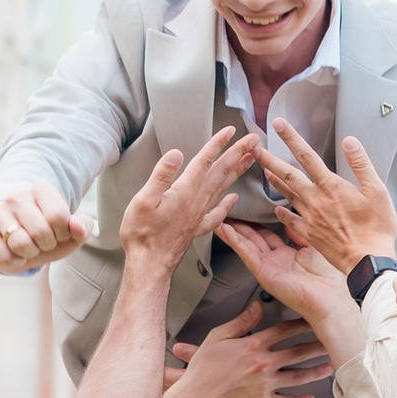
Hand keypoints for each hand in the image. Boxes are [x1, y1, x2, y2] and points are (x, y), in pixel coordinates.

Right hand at [0, 182, 81, 273]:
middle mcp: (17, 196)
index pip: (58, 216)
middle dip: (46, 245)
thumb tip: (78, 228)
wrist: (18, 238)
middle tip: (42, 242)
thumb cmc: (48, 234)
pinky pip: (5, 257)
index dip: (63, 234)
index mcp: (41, 190)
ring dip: (30, 254)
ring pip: (21, 244)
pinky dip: (14, 262)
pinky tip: (14, 252)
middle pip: (41, 232)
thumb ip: (81, 228)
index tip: (58, 233)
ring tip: (28, 246)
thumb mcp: (69, 232)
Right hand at [118, 130, 260, 282]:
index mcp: (185, 193)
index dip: (218, 144)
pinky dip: (227, 204)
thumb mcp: (143, 201)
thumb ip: (161, 176)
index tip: (231, 131)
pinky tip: (233, 198)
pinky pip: (217, 213)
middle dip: (238, 153)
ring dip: (237, 171)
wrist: (150, 265)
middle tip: (253, 140)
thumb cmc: (142, 235)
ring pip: (223, 188)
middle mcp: (197, 202)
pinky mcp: (196, 228)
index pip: (205, 162)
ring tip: (251, 159)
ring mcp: (199, 215)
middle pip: (221, 172)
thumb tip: (176, 155)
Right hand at [159, 311, 331, 397]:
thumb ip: (240, 322)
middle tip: (332, 341)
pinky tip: (312, 397)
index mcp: (253, 346)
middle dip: (317, 346)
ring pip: (298, 376)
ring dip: (316, 371)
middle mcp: (263, 364)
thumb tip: (258, 307)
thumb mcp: (217, 338)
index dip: (302, 323)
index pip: (284, 330)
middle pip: (298, 352)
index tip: (314, 319)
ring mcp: (265, 385)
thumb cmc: (203, 370)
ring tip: (330, 366)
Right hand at [213, 215, 360, 349]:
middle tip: (229, 212)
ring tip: (218, 218)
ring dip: (232, 231)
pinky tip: (223, 230)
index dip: (259, 223)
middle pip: (254, 239)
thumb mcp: (314, 244)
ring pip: (246, 244)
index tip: (251, 210)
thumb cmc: (330, 277)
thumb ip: (299, 231)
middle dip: (242, 225)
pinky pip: (246, 252)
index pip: (269, 236)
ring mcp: (269, 267)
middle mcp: (277, 261)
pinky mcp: (264, 272)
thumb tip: (289, 217)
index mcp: (289, 256)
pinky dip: (234, 240)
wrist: (331, 298)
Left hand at [262, 124, 396, 274]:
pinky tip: (278, 209)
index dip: (292, 138)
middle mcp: (316, 200)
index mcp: (332, 187)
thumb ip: (361, 164)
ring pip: (288, 194)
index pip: (308, 156)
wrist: (368, 261)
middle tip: (255, 147)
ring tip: (264, 170)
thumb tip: (350, 142)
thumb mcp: (377, 190)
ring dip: (274, 180)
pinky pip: (291, 220)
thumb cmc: (376, 228)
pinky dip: (283, 213)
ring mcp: (311, 218)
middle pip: (289, 174)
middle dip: (270, 158)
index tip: (278, 125)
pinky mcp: (311, 234)